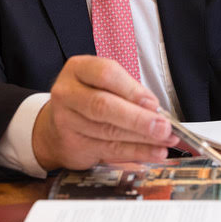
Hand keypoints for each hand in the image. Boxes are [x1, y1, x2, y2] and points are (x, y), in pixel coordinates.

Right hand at [30, 55, 179, 171]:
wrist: (55, 127)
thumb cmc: (87, 100)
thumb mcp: (104, 85)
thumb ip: (128, 93)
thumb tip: (155, 110)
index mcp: (78, 69)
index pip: (106, 74)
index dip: (132, 90)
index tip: (153, 103)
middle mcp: (67, 93)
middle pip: (103, 106)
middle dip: (137, 119)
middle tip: (163, 127)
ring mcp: (66, 120)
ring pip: (108, 131)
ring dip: (142, 139)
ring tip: (165, 141)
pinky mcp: (72, 144)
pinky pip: (108, 149)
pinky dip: (135, 152)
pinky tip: (153, 152)